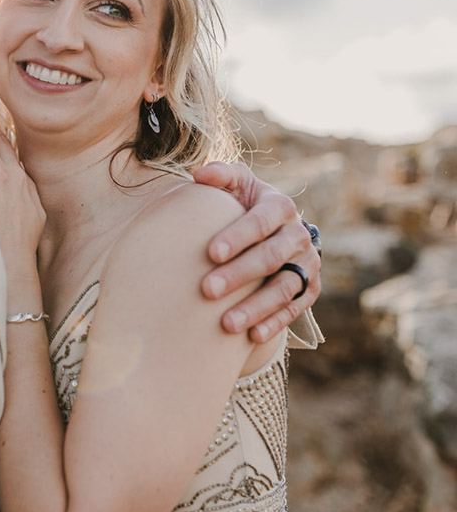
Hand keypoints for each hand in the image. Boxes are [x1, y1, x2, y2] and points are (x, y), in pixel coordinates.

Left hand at [193, 162, 321, 342]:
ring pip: (284, 288)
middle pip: (270, 257)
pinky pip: (296, 308)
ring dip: (256, 307)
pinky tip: (252, 336)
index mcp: (280, 206)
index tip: (211, 252)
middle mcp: (299, 234)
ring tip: (226, 323)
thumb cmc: (242, 203)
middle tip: (207, 290)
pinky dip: (275, 322)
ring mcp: (307, 263)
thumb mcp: (236, 184)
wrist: (273, 227)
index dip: (238, 236)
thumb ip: (221, 175)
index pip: (260, 222)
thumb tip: (199, 174)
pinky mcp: (311, 288)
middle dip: (239, 275)